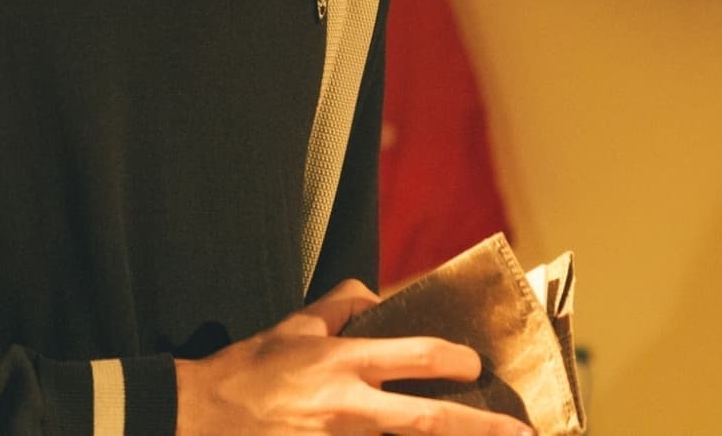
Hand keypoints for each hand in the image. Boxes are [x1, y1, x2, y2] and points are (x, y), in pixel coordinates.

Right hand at [173, 279, 535, 434]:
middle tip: (519, 432)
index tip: (475, 366)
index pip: (414, 357)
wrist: (202, 416)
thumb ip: (342, 305)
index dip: (454, 361)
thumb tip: (378, 299)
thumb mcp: (296, 325)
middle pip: (426, 420)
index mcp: (343, 363)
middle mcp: (347, 407)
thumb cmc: (250, 370)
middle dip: (479, 427)